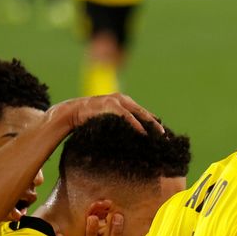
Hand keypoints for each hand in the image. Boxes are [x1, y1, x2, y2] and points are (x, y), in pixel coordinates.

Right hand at [49, 92, 163, 134]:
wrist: (71, 112)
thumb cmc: (89, 118)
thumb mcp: (108, 119)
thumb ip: (119, 123)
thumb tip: (131, 136)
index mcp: (123, 102)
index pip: (142, 112)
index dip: (152, 122)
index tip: (162, 133)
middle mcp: (122, 99)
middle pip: (144, 112)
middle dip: (155, 124)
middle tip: (165, 136)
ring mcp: (116, 101)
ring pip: (138, 113)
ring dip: (150, 124)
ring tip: (159, 134)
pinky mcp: (110, 105)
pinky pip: (127, 116)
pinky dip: (135, 124)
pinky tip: (143, 132)